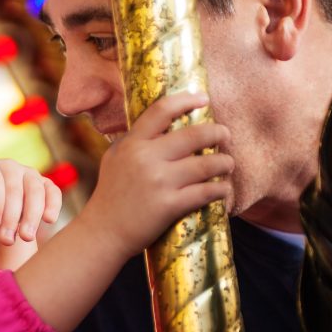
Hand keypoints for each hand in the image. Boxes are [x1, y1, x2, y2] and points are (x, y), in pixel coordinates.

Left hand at [0, 159, 62, 245]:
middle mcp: (8, 166)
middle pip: (14, 188)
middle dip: (11, 216)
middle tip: (7, 240)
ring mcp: (28, 173)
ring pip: (35, 190)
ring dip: (32, 215)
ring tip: (26, 237)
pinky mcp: (45, 184)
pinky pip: (53, 192)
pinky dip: (53, 205)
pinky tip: (49, 220)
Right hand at [83, 92, 233, 256]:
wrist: (103, 232)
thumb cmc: (110, 195)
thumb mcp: (115, 158)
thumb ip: (135, 139)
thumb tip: (161, 122)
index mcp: (132, 144)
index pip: (161, 111)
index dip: (186, 100)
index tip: (203, 98)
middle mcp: (146, 158)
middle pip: (194, 135)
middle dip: (218, 132)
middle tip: (225, 135)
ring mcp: (159, 182)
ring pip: (206, 164)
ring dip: (224, 162)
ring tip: (228, 163)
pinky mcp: (169, 205)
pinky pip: (206, 192)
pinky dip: (221, 189)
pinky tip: (224, 188)